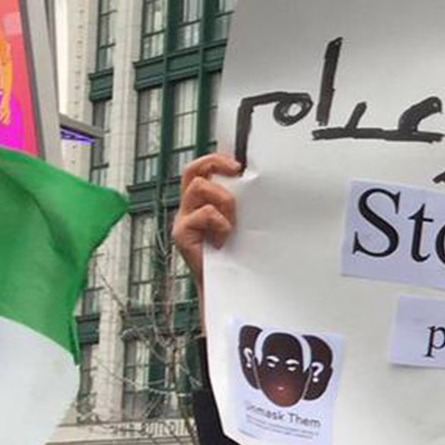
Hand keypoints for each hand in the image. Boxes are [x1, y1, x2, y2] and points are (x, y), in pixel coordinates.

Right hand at [172, 152, 243, 283]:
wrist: (227, 287)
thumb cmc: (237, 256)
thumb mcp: (242, 223)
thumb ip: (243, 205)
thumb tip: (262, 184)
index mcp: (202, 201)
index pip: (202, 169)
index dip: (216, 158)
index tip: (240, 162)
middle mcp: (189, 206)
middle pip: (192, 169)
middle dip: (214, 162)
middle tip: (237, 169)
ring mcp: (183, 219)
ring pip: (199, 187)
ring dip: (223, 199)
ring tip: (232, 222)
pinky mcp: (181, 233)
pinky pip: (204, 213)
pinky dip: (220, 222)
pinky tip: (224, 239)